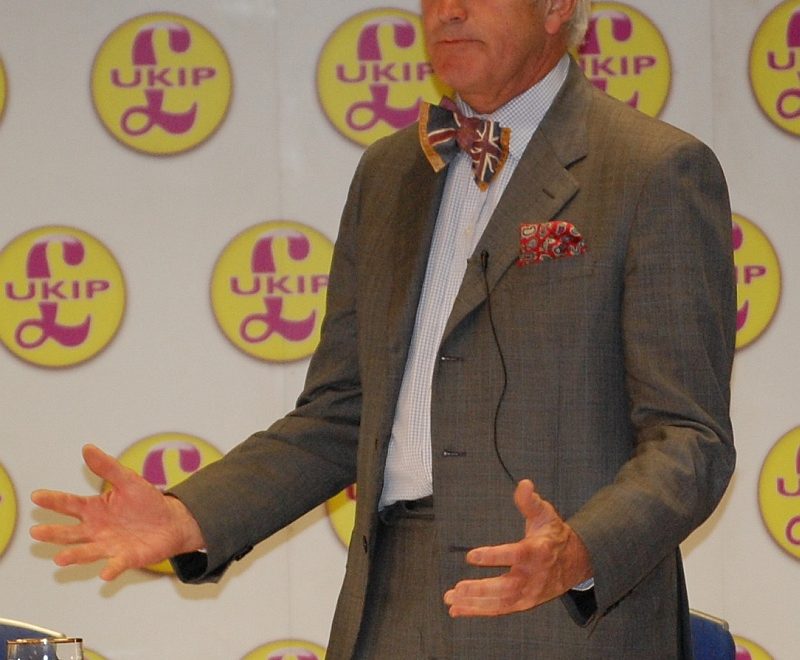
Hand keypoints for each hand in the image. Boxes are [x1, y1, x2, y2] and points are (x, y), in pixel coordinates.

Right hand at [30, 444, 204, 579]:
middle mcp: (96, 530)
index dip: (53, 501)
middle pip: (71, 533)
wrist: (171, 521)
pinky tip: (105, 574)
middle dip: (53, 533)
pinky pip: (117, 565)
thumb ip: (108, 467)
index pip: (70, 504)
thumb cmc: (146, 502)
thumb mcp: (128, 480)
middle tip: (36, 532)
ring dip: (74, 556)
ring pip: (88, 552)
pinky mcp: (127, 558)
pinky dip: (111, 569)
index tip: (36, 496)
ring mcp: (109, 545)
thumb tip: (87, 448)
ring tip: (59, 558)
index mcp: (94, 509)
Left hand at [443, 479, 591, 616]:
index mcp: (537, 552)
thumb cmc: (553, 535)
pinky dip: (478, 611)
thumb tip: (524, 484)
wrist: (575, 562)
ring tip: (451, 600)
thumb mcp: (545, 514)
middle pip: (505, 587)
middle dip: (480, 589)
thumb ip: (530, 501)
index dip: (493, 556)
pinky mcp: (524, 603)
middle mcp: (532, 576)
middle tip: (457, 588)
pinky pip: (499, 609)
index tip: (471, 556)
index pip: (514, 555)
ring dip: (474, 603)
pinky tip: (458, 609)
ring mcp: (528, 593)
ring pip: (500, 603)